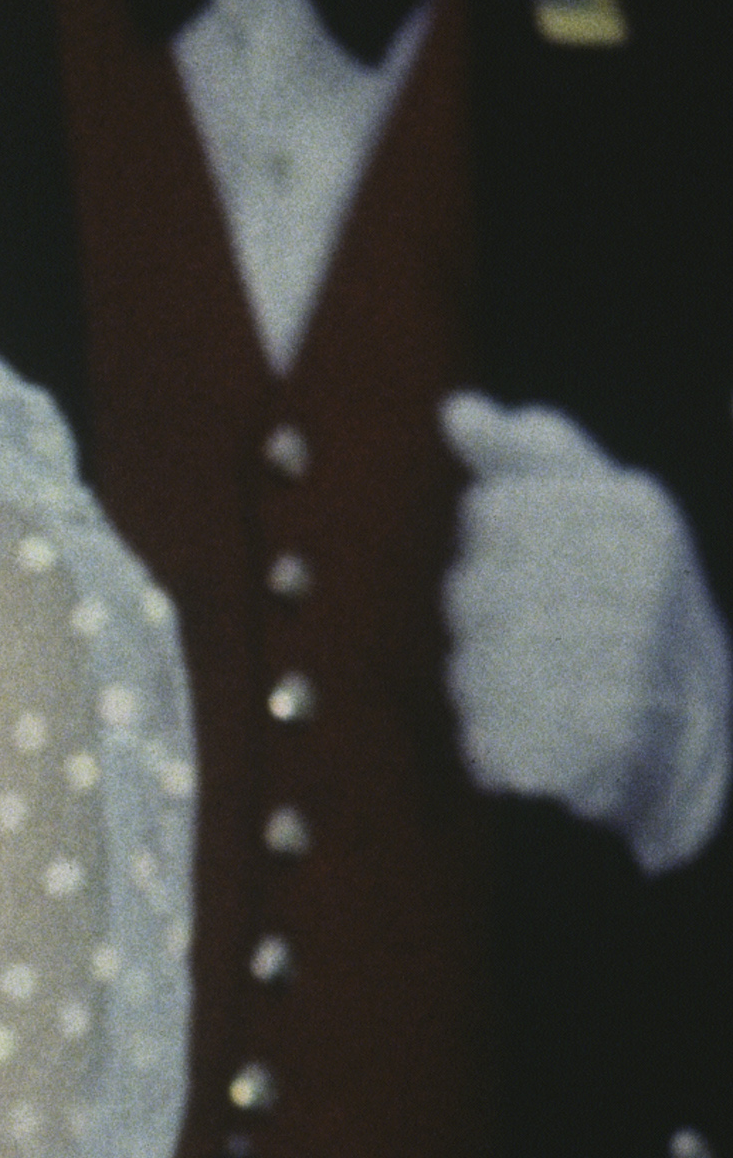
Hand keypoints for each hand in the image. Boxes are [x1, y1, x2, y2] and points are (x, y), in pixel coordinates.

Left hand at [439, 397, 732, 872]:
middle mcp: (640, 581)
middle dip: (482, 622)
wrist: (702, 733)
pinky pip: (493, 740)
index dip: (491, 546)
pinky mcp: (606, 747)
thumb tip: (455, 410)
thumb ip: (530, 457)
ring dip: (484, 686)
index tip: (533, 564)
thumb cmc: (634, 604)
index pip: (491, 513)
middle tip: (532, 639)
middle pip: (472, 593)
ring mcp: (628, 666)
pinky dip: (494, 746)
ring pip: (475, 668)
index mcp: (638, 515)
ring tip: (534, 689)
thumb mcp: (602, 510)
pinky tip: (526, 740)